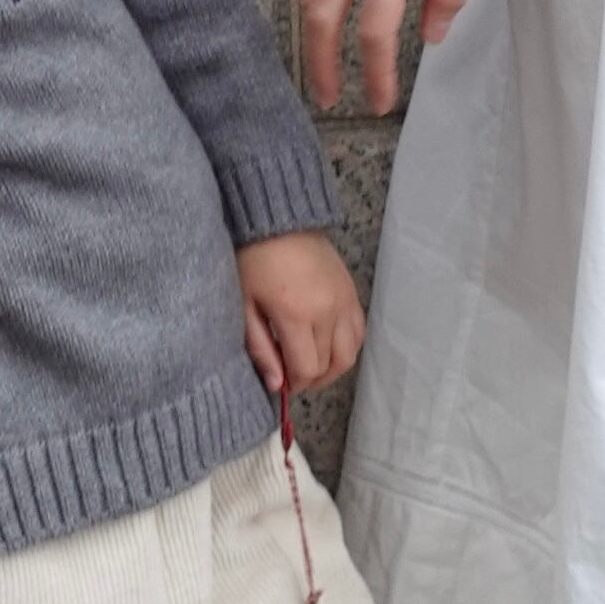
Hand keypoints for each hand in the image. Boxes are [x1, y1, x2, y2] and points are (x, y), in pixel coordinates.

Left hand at [237, 232, 364, 396]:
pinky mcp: (352, 290)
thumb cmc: (253, 260)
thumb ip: (260, 348)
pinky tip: (329, 344)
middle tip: (292, 374)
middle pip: (329, 365)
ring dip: (332, 367)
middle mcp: (328, 310)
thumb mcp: (245, 305)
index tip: (281, 382)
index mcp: (297, 315)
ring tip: (312, 365)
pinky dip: (347, 345)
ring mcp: (344, 300)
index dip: (294, 384)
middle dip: (310, 378)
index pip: (307, 369)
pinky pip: (359, 330)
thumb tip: (276, 385)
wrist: (278, 218)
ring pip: (350, 353)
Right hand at [299, 0, 490, 113]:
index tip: (379, 101)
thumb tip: (432, 33)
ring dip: (311, 35)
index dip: (376, 73)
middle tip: (327, 99)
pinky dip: (316, 0)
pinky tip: (328, 13)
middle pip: (322, 16)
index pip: (375, 29)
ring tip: (320, 67)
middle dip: (320, 63)